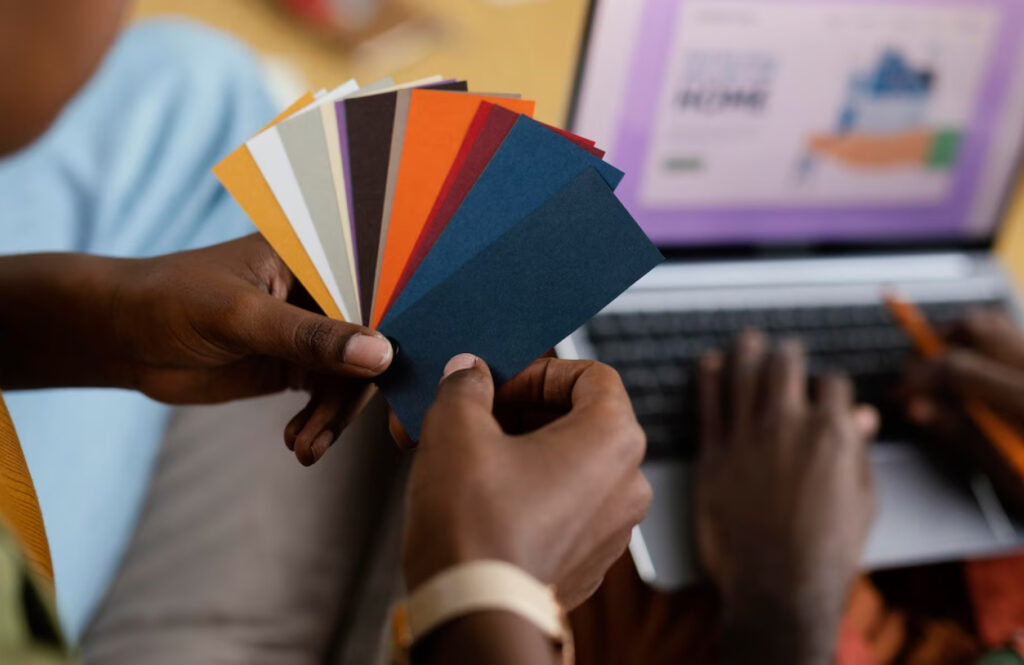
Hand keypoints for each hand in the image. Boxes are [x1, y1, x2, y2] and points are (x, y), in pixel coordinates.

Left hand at [0, 234, 391, 464]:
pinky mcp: (296, 364)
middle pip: (371, 338)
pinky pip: (328, 397)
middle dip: (361, 387)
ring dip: (335, 416)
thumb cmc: (172, 301)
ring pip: (351, 376)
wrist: (121, 338)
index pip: (374, 285)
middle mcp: (321, 288)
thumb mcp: (243, 316)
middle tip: (350, 428)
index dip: (397, 326)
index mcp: (314, 252)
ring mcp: (310, 329)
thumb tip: (381, 356)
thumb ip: (311, 336)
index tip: (404, 371)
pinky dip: (320, 424)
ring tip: (306, 448)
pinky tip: (299, 445)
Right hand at [402, 354, 651, 609]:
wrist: (473, 613)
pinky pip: (561, 510)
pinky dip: (525, 494)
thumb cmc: (475, 523)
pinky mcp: (586, 564)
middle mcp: (627, 485)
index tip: (498, 383)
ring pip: (566, 467)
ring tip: (463, 456)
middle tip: (470, 416)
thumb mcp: (456, 428)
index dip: (539, 371)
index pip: (592, 376)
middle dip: (517, 412)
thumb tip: (468, 372)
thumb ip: (466, 386)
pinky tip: (477, 499)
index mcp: (614, 440)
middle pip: (578, 421)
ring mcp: (611, 530)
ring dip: (516, 452)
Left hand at [695, 332, 877, 664]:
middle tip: (785, 350)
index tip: (827, 388)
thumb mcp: (862, 500)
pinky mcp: (713, 454)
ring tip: (749, 341)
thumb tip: (862, 417)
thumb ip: (859, 452)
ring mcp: (746, 437)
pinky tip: (711, 364)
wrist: (778, 587)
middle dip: (789, 353)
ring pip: (744, 373)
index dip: (831, 384)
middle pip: (786, 365)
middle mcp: (787, 425)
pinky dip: (710, 377)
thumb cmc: (826, 552)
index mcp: (831, 434)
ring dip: (747, 351)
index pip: (833, 383)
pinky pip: (708, 403)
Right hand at [904, 308, 1023, 511]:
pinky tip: (990, 382)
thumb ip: (965, 435)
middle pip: (977, 325)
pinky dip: (994, 350)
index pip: (956, 366)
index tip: (903, 394)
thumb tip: (919, 408)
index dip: (918, 377)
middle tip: (923, 374)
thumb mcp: (1013, 474)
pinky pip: (1017, 342)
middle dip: (939, 342)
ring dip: (967, 340)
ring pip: (1000, 325)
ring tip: (953, 372)